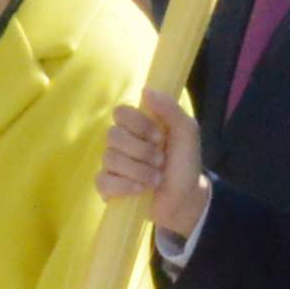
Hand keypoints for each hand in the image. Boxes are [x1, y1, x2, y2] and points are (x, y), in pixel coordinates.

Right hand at [100, 91, 205, 229]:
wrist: (185, 198)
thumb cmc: (184, 163)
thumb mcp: (186, 132)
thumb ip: (170, 109)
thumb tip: (146, 90)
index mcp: (137, 125)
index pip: (120, 112)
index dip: (139, 125)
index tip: (160, 137)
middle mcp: (121, 142)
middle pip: (112, 135)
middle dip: (141, 151)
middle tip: (161, 161)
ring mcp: (112, 164)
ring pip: (109, 158)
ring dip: (139, 171)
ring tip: (156, 179)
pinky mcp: (107, 186)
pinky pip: (103, 180)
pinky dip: (124, 186)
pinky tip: (141, 190)